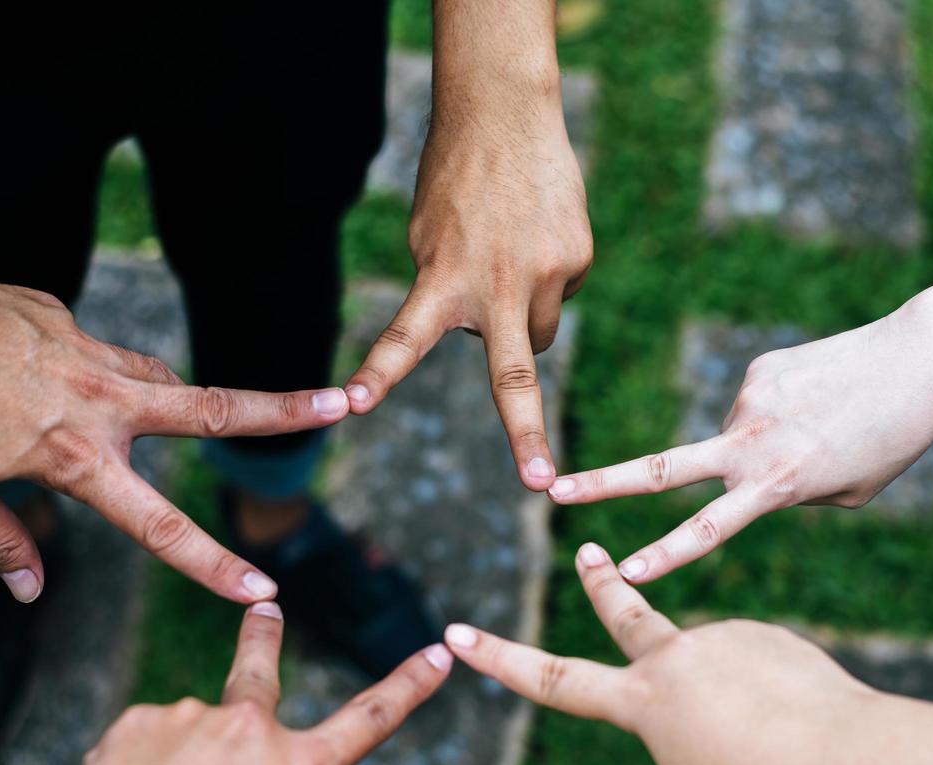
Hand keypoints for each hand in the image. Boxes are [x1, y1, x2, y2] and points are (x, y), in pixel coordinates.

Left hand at [0, 237, 349, 602]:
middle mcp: (98, 403)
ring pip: (162, 382)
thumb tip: (32, 588)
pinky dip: (93, 380)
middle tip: (349, 399)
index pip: (160, 524)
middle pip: (214, 409)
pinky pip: (103, 359)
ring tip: (142, 421)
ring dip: (176, 404)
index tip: (263, 591)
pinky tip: (44, 380)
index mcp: (71, 458)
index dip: (214, 565)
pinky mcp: (69, 320)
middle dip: (285, 410)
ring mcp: (89, 354)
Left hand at [60, 603, 453, 764]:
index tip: (438, 653)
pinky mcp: (137, 721)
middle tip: (263, 609)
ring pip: (185, 738)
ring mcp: (191, 717)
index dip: (410, 686)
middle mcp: (250, 730)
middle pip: (262, 667)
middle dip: (264, 635)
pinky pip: (138, 747)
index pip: (371, 720)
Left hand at [345, 70, 591, 490]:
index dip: (378, 373)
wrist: (506, 112)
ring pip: (538, 332)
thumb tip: (487, 336)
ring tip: (509, 255)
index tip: (353, 406)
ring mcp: (545, 274)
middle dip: (527, 437)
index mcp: (443, 281)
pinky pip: (563, 291)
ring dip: (524, 315)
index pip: (402, 337)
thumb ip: (446, 295)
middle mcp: (497, 285)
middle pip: (513, 376)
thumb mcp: (427, 239)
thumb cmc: (454, 181)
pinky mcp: (578, 258)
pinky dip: (549, 273)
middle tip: (541, 484)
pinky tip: (535, 232)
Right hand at [442, 542, 873, 764]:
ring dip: (732, 713)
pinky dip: (769, 706)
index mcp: (643, 700)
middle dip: (600, 584)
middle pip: (625, 613)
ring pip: (716, 682)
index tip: (457, 630)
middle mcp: (675, 657)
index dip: (500, 659)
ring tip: (772, 749)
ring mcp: (723, 639)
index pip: (554, 679)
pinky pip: (760, 679)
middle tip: (588, 552)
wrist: (841, 752)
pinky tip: (798, 727)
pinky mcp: (770, 637)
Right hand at [547, 309, 932, 580]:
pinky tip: (822, 399)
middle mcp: (751, 442)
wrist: (919, 360)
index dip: (663, 555)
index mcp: (777, 484)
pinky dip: (780, 411)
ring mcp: (749, 401)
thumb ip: (789, 494)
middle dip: (603, 483)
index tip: (622, 574)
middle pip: (660, 469)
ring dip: (766, 444)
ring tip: (826, 428)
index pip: (707, 529)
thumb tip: (747, 475)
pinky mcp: (759, 369)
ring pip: (736, 437)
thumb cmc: (893, 437)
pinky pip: (757, 403)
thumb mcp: (847, 491)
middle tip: (553, 489)